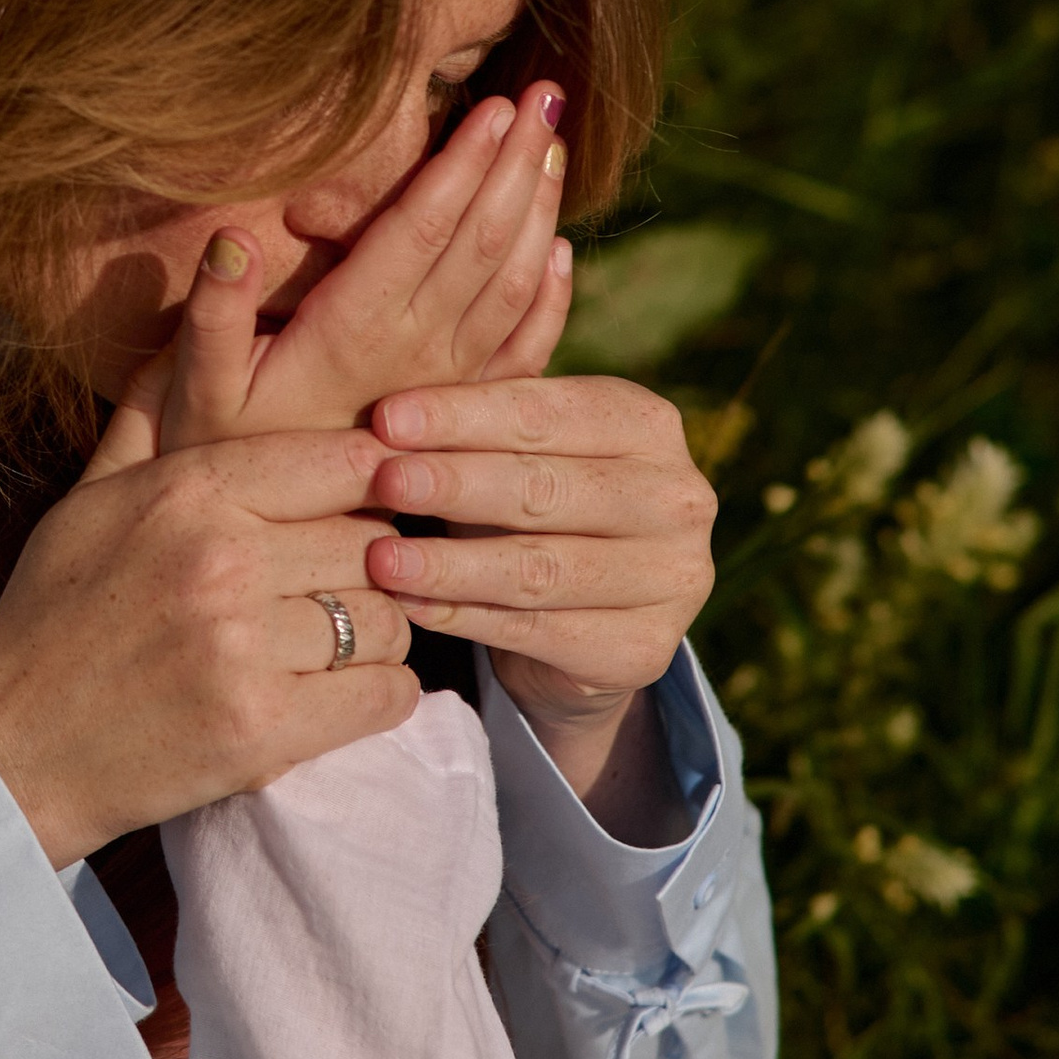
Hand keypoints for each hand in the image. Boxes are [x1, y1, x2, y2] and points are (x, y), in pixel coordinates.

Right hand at [0, 245, 420, 866]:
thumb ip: (150, 414)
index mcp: (190, 490)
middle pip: (374, 541)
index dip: (373, 482)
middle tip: (338, 583)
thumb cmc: (52, 613)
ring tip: (330, 640)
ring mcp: (243, 647)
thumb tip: (184, 323)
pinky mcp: (262, 730)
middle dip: (369, 565)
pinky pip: (385, 695)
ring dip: (372, 634)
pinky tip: (338, 692)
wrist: (11, 746)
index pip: (344, 460)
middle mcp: (222, 559)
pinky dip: (378, 696)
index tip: (366, 505)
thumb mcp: (89, 498)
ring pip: (386, 619)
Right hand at [222, 87, 573, 439]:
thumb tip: (230, 236)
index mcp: (352, 333)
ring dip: (541, 211)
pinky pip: (525, 350)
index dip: (460, 166)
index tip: (492, 106)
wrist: (265, 546)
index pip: (422, 231)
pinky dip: (552, 296)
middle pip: (484, 243)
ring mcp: (448, 384)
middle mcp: (414, 354)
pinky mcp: (463, 411)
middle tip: (548, 96)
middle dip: (518, 164)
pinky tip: (562, 250)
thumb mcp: (196, 388)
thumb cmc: (218, 452)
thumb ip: (211, 313)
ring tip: (555, 143)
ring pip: (516, 286)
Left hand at [362, 376, 715, 813]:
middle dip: (454, 484)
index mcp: (647, 425)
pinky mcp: (645, 650)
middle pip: (545, 489)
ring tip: (381, 558)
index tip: (386, 418)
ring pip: (539, 568)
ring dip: (450, 564)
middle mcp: (677, 498)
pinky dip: (465, 618)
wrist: (586, 620)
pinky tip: (410, 607)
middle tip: (383, 482)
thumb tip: (387, 408)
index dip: (462, 415)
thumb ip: (474, 421)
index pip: (546, 413)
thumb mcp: (513, 453)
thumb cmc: (533, 505)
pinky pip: (539, 631)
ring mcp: (673, 579)